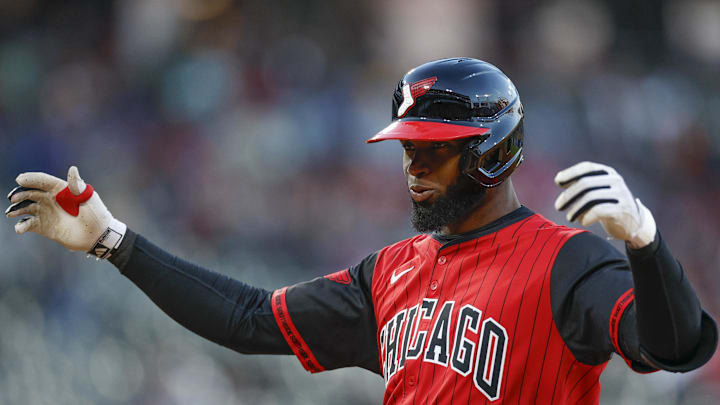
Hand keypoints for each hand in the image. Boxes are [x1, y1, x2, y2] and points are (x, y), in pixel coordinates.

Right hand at [5, 166, 125, 257]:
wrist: (98, 235)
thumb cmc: (95, 213)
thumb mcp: (87, 197)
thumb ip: (76, 185)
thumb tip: (72, 169)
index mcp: (60, 189)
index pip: (42, 181)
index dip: (31, 179)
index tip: (20, 179)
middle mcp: (51, 199)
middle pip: (31, 193)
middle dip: (20, 194)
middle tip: (13, 198)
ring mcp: (46, 213)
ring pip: (26, 208)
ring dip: (17, 209)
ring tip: (11, 212)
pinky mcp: (44, 227)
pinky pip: (28, 224)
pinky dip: (21, 226)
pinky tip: (19, 228)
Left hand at [554, 161, 655, 248]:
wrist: (633, 223)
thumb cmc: (608, 205)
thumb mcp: (596, 191)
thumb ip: (580, 184)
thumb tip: (558, 179)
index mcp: (607, 172)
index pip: (587, 167)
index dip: (570, 173)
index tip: (557, 182)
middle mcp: (615, 180)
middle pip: (585, 184)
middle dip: (568, 195)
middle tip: (558, 206)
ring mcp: (621, 194)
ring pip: (590, 198)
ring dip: (575, 209)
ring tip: (569, 217)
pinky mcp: (622, 209)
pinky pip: (598, 211)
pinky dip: (586, 216)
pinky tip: (582, 221)